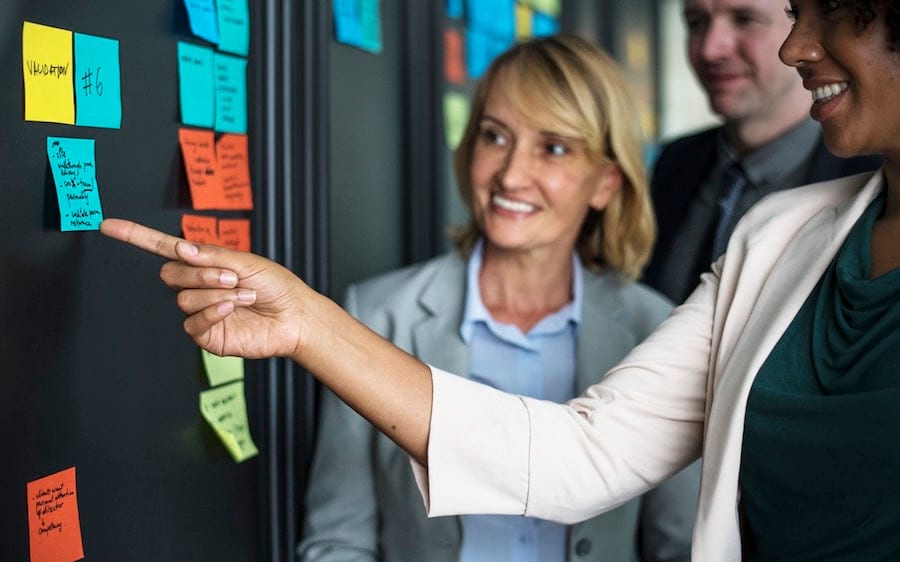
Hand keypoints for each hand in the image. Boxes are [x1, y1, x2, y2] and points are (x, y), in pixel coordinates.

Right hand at [101, 218, 307, 358]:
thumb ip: (212, 255)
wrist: (294, 316)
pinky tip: (233, 308)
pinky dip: (214, 312)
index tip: (109, 226)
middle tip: (231, 276)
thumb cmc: (276, 286)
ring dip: (215, 293)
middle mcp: (198, 287)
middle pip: (170, 275)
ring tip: (243, 294)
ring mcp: (200, 312)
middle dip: (200, 273)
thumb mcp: (247, 261)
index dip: (136, 237)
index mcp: (205, 264)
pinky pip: (193, 323)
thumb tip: (180, 249)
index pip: (164, 249)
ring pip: (183, 299)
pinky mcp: (206, 335)